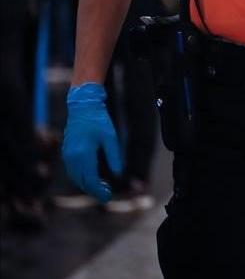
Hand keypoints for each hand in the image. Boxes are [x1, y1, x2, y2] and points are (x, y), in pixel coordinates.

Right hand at [61, 83, 122, 201]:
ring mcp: (67, 154)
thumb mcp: (111, 137)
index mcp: (84, 154)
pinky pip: (72, 170)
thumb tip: (119, 173)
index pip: (90, 180)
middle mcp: (72, 156)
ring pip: (75, 177)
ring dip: (87, 184)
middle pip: (81, 181)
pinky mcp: (66, 151)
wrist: (82, 107)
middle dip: (94, 190)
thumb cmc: (99, 120)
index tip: (108, 196)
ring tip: (102, 186)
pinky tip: (92, 177)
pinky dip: (81, 177)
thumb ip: (114, 156)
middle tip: (107, 194)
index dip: (99, 191)